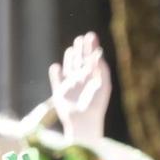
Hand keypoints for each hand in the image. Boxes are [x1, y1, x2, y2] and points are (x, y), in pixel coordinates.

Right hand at [49, 32, 112, 149]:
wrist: (84, 123)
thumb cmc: (96, 106)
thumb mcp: (103, 85)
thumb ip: (101, 69)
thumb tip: (97, 55)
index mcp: (93, 79)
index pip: (92, 59)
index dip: (91, 47)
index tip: (91, 36)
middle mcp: (81, 81)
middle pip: (80, 61)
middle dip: (81, 50)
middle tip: (81, 38)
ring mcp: (70, 87)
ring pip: (68, 68)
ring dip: (69, 58)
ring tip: (70, 49)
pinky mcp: (59, 94)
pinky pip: (56, 81)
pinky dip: (55, 74)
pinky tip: (56, 66)